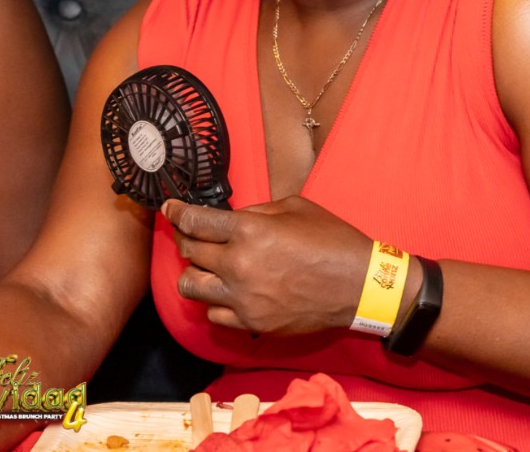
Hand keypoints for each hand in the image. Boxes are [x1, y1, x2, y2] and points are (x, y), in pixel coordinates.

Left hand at [163, 196, 372, 334]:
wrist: (360, 285)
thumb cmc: (331, 239)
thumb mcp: (293, 207)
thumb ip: (255, 212)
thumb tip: (229, 217)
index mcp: (248, 231)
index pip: (195, 221)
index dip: (176, 212)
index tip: (169, 208)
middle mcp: (238, 264)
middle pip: (188, 251)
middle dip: (183, 238)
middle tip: (188, 233)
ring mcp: (243, 298)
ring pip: (191, 286)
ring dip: (194, 272)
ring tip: (205, 265)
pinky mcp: (252, 322)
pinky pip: (213, 313)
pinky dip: (215, 301)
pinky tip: (226, 291)